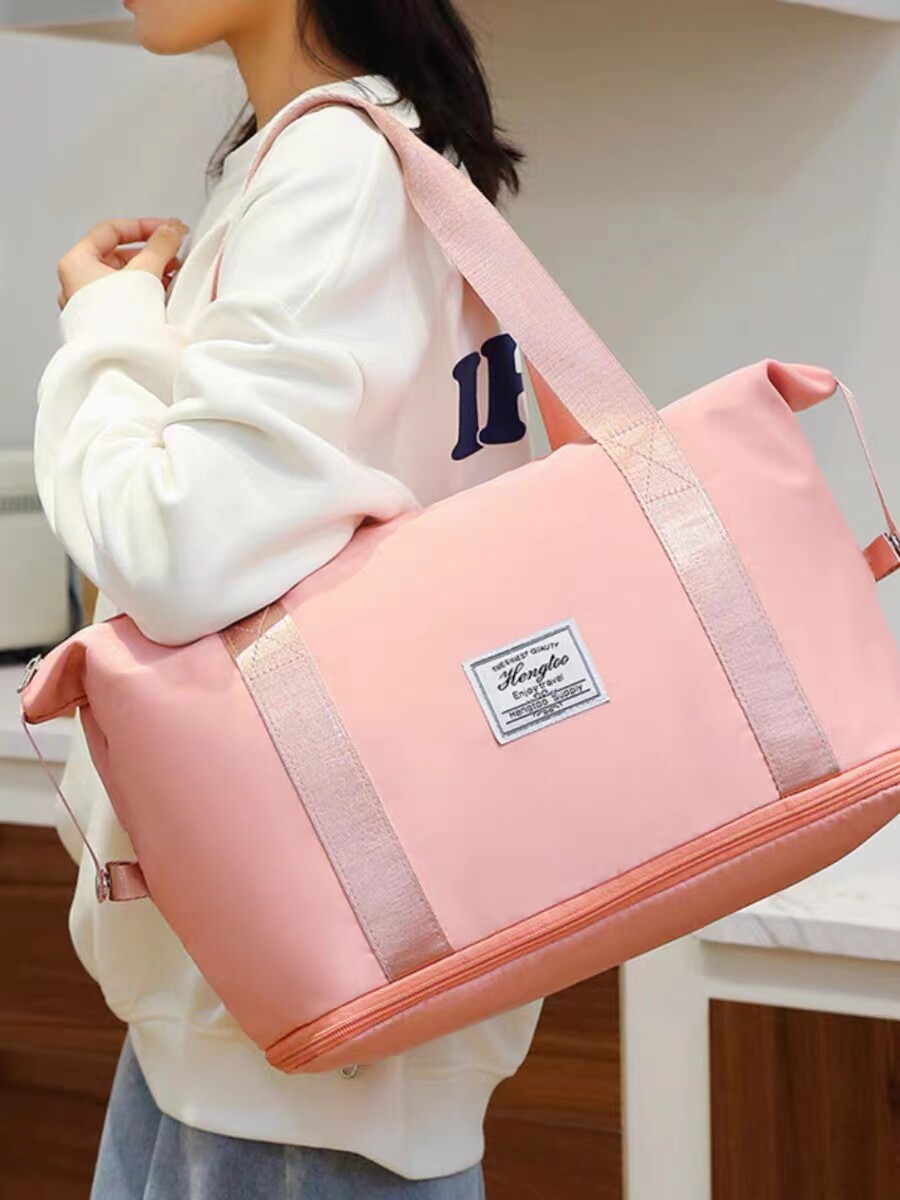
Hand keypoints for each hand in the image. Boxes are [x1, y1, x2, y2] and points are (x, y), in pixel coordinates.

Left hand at [57, 217, 189, 310]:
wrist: (116, 364)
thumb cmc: (118, 321)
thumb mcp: (145, 271)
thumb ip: (161, 245)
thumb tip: (173, 229)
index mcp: (76, 263)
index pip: (110, 231)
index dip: (142, 226)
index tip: (167, 230)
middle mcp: (77, 283)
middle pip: (117, 255)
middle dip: (150, 253)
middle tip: (174, 256)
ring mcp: (89, 305)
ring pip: (122, 278)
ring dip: (149, 274)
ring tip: (172, 278)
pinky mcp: (103, 323)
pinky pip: (123, 299)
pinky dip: (143, 293)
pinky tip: (163, 297)